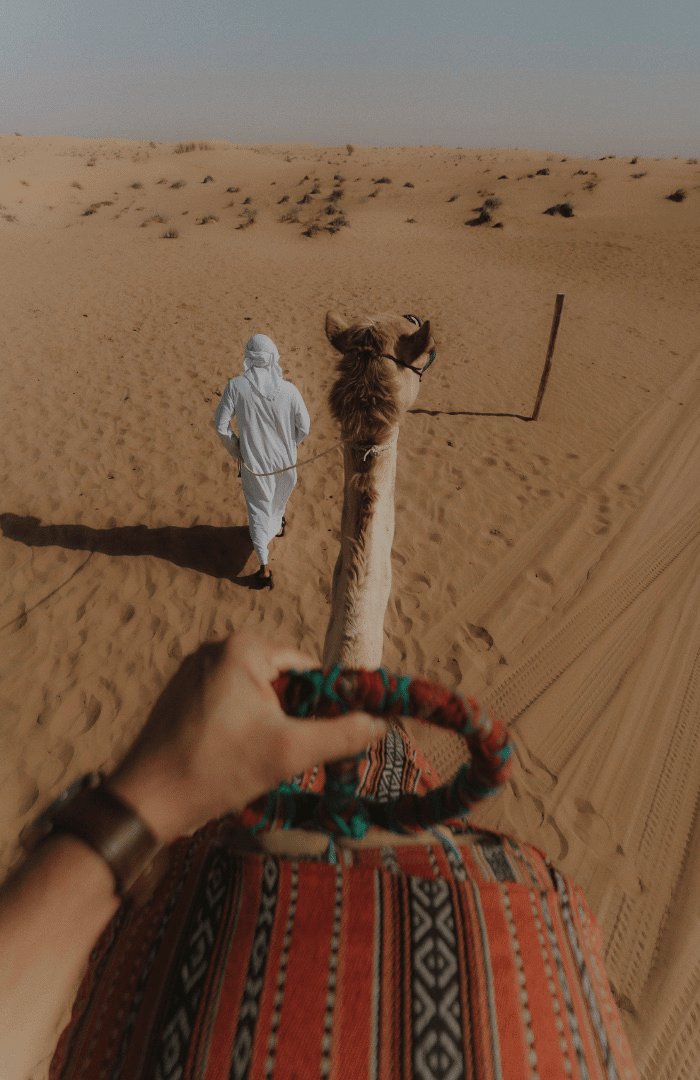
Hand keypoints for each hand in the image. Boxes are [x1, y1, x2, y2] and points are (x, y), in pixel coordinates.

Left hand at [109, 632, 385, 841]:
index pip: (307, 667)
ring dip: (269, 726)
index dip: (326, 702)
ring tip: (260, 761)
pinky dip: (243, 728)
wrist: (145, 801)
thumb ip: (342, 734)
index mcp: (242, 648)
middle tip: (293, 755)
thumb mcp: (289, 752)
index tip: (332, 735)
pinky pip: (230, 703)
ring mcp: (193, 670)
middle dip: (294, 717)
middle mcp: (215, 648)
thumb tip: (382, 724)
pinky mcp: (181, 695)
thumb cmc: (216, 769)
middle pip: (281, 680)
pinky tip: (235, 760)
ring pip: (256, 695)